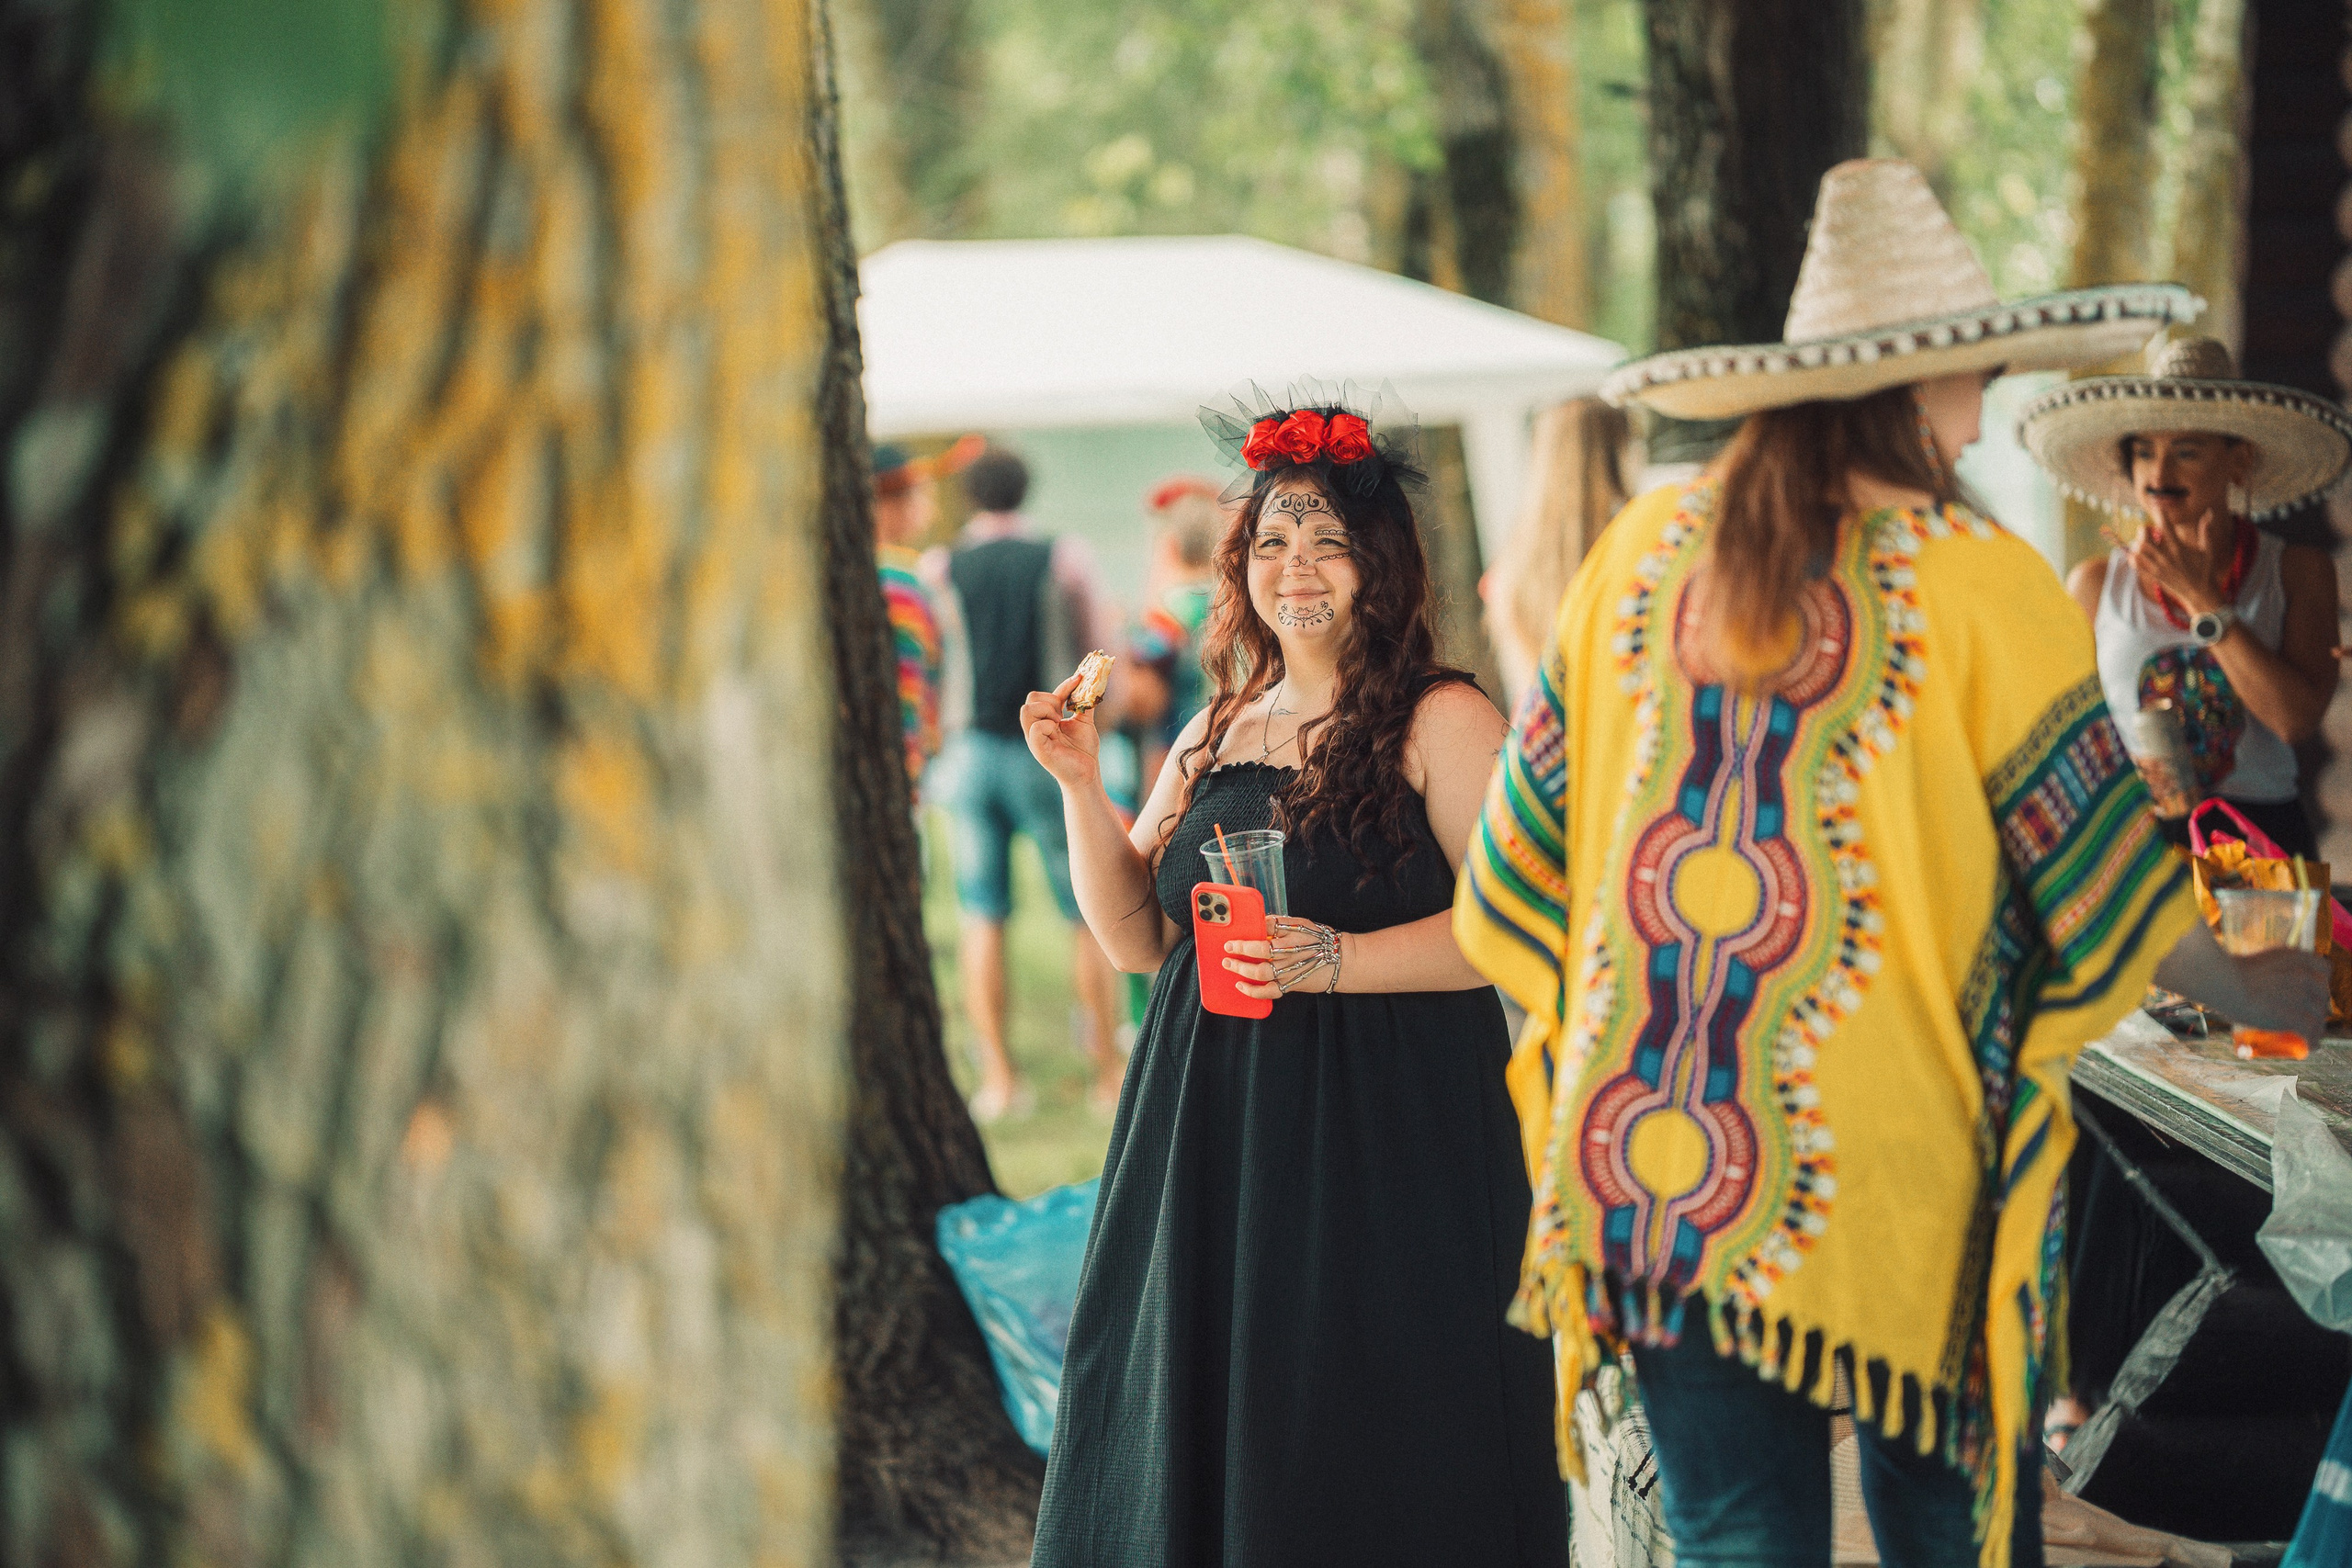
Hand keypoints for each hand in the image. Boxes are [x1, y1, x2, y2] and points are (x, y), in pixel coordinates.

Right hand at [1021, 673, 1099, 789]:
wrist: (1087, 773)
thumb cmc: (1083, 750)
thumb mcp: (1084, 722)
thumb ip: (1083, 704)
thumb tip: (1089, 683)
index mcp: (1044, 720)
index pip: (1043, 695)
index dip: (1063, 686)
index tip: (1079, 679)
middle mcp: (1035, 728)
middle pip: (1030, 698)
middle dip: (1050, 700)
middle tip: (1063, 715)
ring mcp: (1034, 739)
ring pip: (1027, 709)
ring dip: (1047, 711)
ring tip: (1059, 724)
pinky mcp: (1039, 750)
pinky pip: (1035, 728)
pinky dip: (1048, 726)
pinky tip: (1057, 733)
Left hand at [1222, 916, 1343, 1000]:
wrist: (1342, 961)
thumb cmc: (1321, 940)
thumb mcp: (1304, 923)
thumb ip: (1282, 923)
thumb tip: (1260, 921)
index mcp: (1295, 933)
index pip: (1268, 927)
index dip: (1251, 928)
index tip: (1237, 931)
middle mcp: (1291, 952)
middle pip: (1261, 951)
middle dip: (1241, 949)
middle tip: (1227, 948)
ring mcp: (1290, 970)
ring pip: (1261, 972)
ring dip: (1241, 969)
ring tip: (1228, 965)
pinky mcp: (1291, 985)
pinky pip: (1269, 992)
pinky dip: (1253, 991)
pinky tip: (1241, 985)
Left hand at [2129, 509, 2230, 616]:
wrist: (2200, 594)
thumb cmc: (2205, 570)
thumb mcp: (2209, 550)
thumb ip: (2207, 531)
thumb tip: (2210, 512)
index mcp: (2179, 548)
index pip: (2166, 527)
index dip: (2160, 515)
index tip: (2158, 507)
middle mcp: (2166, 557)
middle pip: (2144, 539)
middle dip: (2143, 530)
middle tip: (2147, 529)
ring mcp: (2158, 567)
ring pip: (2138, 551)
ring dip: (2138, 543)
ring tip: (2143, 542)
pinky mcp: (2154, 576)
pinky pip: (2136, 565)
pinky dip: (2133, 557)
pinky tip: (2138, 554)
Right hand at [2226, 946, 2330, 1045]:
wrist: (2221, 982)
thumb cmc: (2227, 973)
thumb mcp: (2258, 962)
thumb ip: (2271, 969)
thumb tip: (2265, 983)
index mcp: (2295, 957)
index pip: (2324, 968)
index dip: (2319, 981)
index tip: (2310, 992)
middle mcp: (2304, 974)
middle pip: (2323, 994)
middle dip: (2317, 1005)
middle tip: (2304, 1015)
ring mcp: (2302, 996)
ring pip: (2318, 1015)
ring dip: (2315, 1026)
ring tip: (2308, 1034)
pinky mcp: (2297, 1016)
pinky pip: (2312, 1032)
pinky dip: (2312, 1041)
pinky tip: (2310, 1045)